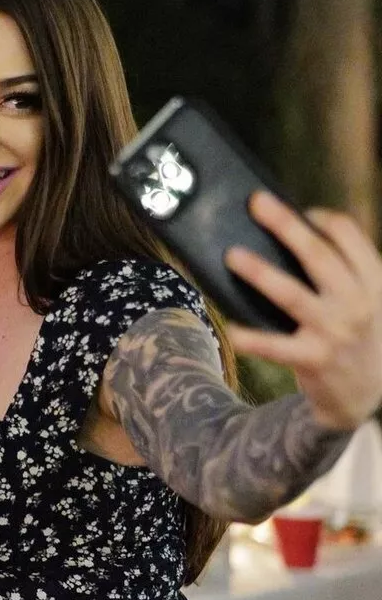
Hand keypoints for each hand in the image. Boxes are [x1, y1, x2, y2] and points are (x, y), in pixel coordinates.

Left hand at [224, 191, 381, 429]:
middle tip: (257, 203)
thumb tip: (300, 229)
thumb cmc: (359, 336)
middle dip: (286, 226)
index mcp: (373, 282)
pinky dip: (253, 339)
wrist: (366, 395)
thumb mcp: (369, 299)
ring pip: (292, 294)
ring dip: (260, 273)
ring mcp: (335, 332)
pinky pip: (276, 347)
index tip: (299, 209)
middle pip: (318, 255)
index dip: (323, 218)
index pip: (350, 236)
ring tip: (232, 255)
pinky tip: (231, 330)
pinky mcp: (313, 360)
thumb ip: (345, 270)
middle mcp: (357, 303)